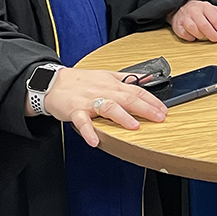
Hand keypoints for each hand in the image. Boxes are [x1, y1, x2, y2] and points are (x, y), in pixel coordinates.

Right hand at [42, 68, 167, 146]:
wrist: (52, 82)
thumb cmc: (80, 81)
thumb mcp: (106, 75)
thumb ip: (126, 78)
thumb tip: (146, 78)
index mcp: (112, 83)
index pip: (137, 90)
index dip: (152, 100)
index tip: (164, 109)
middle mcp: (103, 91)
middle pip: (127, 98)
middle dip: (145, 108)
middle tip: (159, 118)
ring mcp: (89, 101)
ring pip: (108, 107)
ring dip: (122, 117)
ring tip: (134, 126)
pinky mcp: (75, 111)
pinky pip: (82, 121)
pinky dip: (89, 131)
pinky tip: (95, 140)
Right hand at [167, 0, 216, 41]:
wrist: (182, 6)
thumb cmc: (202, 11)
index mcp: (207, 7)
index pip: (216, 19)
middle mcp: (195, 11)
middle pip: (205, 25)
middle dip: (212, 35)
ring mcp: (186, 18)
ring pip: (194, 29)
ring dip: (201, 36)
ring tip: (204, 36)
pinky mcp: (177, 25)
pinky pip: (184, 34)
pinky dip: (190, 37)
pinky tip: (194, 37)